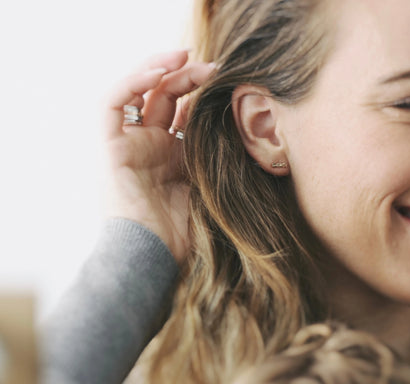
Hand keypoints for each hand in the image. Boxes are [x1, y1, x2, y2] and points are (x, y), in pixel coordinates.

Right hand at [104, 50, 214, 262]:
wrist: (152, 259)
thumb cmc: (186, 238)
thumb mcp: (213, 191)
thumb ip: (224, 164)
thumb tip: (259, 141)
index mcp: (175, 159)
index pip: (186, 114)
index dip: (205, 96)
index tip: (231, 85)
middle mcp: (150, 148)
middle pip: (166, 98)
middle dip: (189, 78)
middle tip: (216, 68)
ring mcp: (129, 146)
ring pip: (139, 92)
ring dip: (162, 69)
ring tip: (186, 56)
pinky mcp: (109, 147)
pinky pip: (113, 102)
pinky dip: (133, 80)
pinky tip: (161, 71)